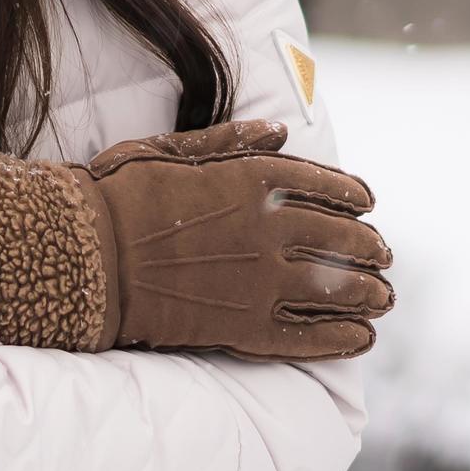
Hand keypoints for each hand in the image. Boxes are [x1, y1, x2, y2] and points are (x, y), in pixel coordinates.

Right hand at [0, 118, 394, 357]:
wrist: (86, 257)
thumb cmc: (118, 196)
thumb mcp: (170, 148)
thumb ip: (231, 142)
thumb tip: (281, 131)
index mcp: (252, 180)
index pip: (326, 184)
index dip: (355, 195)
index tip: (368, 203)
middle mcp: (269, 229)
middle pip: (344, 239)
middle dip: (370, 248)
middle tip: (383, 256)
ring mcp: (263, 282)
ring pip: (339, 289)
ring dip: (370, 294)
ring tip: (383, 299)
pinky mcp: (247, 328)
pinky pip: (311, 336)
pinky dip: (343, 339)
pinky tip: (361, 340)